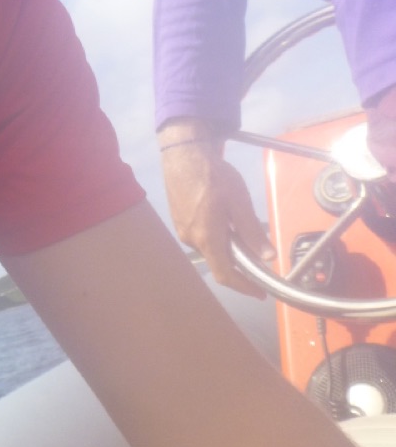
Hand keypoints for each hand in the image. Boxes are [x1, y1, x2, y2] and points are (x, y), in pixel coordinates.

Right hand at [158, 121, 273, 297]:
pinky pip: (200, 236)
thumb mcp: (238, 200)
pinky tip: (222, 217)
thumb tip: (268, 256)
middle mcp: (191, 239)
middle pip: (218, 261)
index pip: (226, 275)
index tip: (260, 293)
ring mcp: (182, 230)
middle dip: (238, 262)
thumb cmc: (212, 175)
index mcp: (207, 237)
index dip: (244, 287)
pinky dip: (215, 235)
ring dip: (226, 246)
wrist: (183, 153)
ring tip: (238, 226)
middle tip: (256, 252)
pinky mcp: (178, 220)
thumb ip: (252, 230)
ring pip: (209, 248)